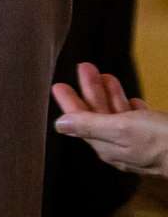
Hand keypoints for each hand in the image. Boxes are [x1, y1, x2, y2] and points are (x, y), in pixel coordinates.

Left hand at [54, 62, 167, 176]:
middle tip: (85, 68)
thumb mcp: (122, 128)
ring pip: (119, 117)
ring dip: (111, 95)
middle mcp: (121, 149)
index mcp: (108, 147)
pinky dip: (132, 108)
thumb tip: (60, 125)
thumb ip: (90, 125)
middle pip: (99, 116)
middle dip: (91, 91)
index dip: (70, 102)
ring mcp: (141, 144)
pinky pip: (139, 122)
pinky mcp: (158, 140)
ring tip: (105, 75)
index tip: (59, 84)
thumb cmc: (164, 141)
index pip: (81, 122)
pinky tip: (132, 101)